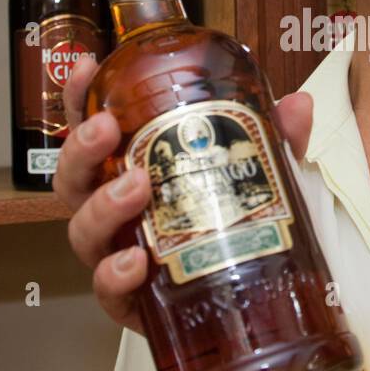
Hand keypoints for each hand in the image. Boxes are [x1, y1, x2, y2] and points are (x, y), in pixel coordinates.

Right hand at [56, 60, 315, 332]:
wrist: (243, 304)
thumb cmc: (233, 227)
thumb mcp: (260, 175)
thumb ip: (274, 140)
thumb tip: (297, 105)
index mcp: (133, 169)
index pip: (94, 128)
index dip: (81, 96)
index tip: (89, 66)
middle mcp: (114, 210)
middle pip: (72, 177)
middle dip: (82, 148)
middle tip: (106, 129)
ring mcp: (117, 255)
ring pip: (81, 230)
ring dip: (102, 206)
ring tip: (136, 187)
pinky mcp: (130, 302)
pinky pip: (107, 291)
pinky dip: (114, 275)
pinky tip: (135, 262)